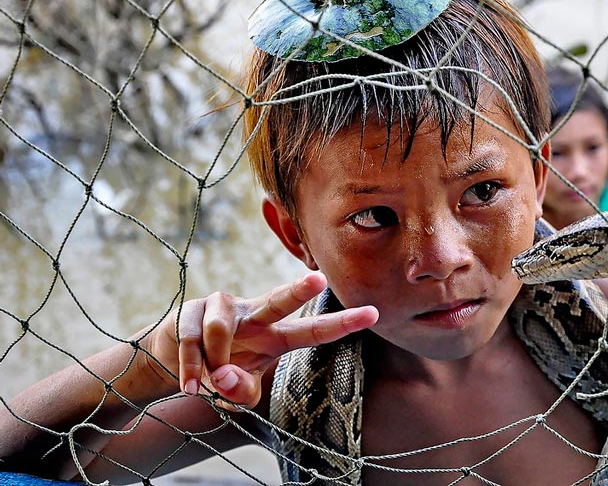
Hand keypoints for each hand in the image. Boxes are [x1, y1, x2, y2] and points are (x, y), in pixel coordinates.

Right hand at [146, 272, 377, 407]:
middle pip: (280, 300)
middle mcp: (254, 316)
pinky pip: (192, 343)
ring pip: (221, 331)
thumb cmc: (218, 370)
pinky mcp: (193, 312)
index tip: (374, 313)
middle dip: (298, 289)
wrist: (170, 360)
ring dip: (213, 364)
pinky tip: (191, 386)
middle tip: (319, 279)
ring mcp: (222, 308)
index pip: (313, 330)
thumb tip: (226, 376)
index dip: (342, 324)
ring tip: (208, 385)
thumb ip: (240, 391)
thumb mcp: (236, 390)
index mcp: (275, 335)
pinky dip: (191, 370)